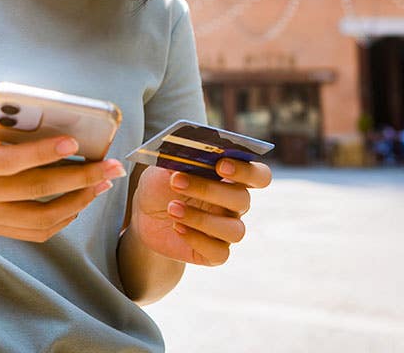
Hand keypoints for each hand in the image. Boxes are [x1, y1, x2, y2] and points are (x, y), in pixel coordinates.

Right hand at [0, 111, 126, 241]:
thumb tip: (41, 121)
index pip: (8, 162)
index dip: (43, 153)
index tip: (73, 142)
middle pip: (36, 190)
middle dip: (80, 178)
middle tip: (110, 167)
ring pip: (41, 217)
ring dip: (77, 201)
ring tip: (99, 185)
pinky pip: (34, 231)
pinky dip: (61, 219)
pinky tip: (77, 203)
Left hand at [128, 159, 271, 265]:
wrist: (144, 215)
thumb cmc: (161, 185)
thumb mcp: (164, 166)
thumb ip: (180, 157)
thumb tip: (189, 150)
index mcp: (232, 179)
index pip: (258, 175)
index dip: (246, 171)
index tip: (220, 164)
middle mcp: (235, 206)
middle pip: (242, 200)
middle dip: (209, 190)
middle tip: (177, 181)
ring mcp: (226, 230)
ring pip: (235, 230)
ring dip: (201, 219)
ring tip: (172, 208)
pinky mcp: (215, 253)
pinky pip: (220, 253)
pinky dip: (197, 240)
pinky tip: (177, 227)